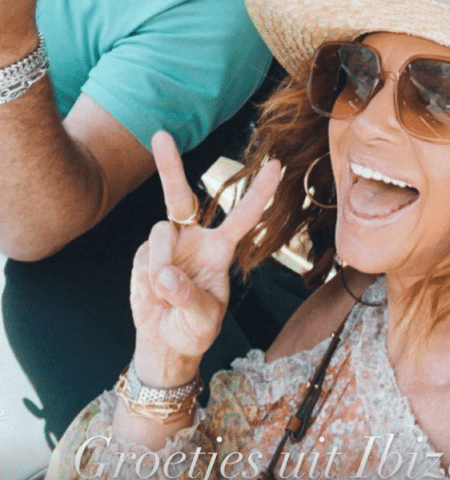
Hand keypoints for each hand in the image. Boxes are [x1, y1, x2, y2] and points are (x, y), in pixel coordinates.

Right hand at [131, 131, 280, 385]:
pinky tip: (154, 295)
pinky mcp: (144, 255)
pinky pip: (144, 257)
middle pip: (181, 196)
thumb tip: (166, 275)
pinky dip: (148, 279)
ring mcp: (166, 245)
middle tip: (160, 136)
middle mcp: (193, 239)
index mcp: (219, 250)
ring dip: (162, 265)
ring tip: (166, 294)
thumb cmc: (193, 330)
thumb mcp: (203, 321)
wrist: (164, 343)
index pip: (243, 216)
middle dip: (170, 166)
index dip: (259, 192)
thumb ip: (189, 298)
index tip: (276, 164)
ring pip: (160, 232)